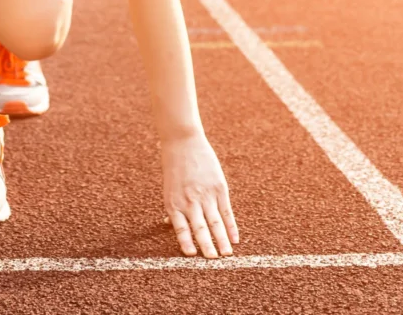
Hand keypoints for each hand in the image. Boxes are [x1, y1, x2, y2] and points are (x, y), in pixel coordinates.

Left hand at [160, 132, 238, 257]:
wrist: (183, 142)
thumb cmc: (173, 167)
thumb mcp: (168, 187)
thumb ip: (172, 206)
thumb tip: (168, 223)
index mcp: (173, 202)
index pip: (180, 228)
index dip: (186, 242)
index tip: (192, 255)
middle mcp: (189, 201)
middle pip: (199, 228)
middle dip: (207, 245)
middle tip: (212, 260)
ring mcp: (205, 194)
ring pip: (215, 222)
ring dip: (221, 240)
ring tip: (226, 254)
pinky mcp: (219, 188)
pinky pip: (226, 211)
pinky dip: (231, 226)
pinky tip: (234, 238)